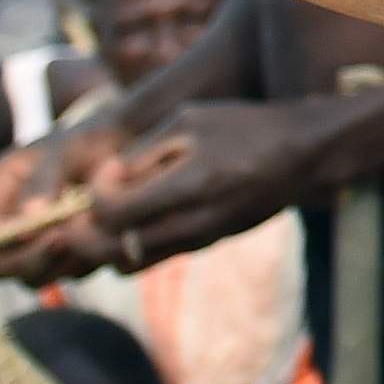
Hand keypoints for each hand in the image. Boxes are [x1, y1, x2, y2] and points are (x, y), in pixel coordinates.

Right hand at [0, 124, 121, 280]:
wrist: (126, 146)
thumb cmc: (90, 139)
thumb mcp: (64, 150)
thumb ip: (43, 181)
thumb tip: (29, 221)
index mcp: (0, 191)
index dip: (2, 238)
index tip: (44, 231)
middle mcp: (10, 221)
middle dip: (26, 261)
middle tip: (63, 242)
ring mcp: (35, 242)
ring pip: (30, 276)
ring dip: (57, 265)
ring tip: (87, 235)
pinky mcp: (63, 254)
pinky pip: (64, 274)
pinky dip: (80, 264)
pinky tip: (102, 238)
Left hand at [82, 95, 331, 265]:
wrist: (304, 154)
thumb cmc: (245, 126)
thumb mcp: (191, 120)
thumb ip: (144, 151)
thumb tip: (106, 179)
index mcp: (189, 186)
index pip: (115, 212)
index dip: (96, 194)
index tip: (106, 170)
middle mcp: (192, 224)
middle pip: (112, 250)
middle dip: (84, 233)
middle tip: (80, 208)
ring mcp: (199, 240)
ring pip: (127, 264)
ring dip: (104, 244)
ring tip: (105, 214)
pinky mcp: (205, 245)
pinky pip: (150, 259)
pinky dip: (129, 245)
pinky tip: (133, 216)